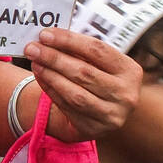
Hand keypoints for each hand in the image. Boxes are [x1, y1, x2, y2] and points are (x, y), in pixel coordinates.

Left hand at [24, 27, 140, 141]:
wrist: (100, 113)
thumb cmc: (97, 78)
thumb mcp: (97, 63)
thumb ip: (78, 50)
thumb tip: (47, 37)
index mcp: (130, 70)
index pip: (97, 50)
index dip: (69, 40)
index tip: (45, 34)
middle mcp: (126, 94)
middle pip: (84, 72)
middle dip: (54, 58)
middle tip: (32, 48)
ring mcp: (112, 114)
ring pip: (75, 93)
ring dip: (50, 75)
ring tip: (35, 62)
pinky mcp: (94, 128)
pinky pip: (67, 107)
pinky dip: (50, 90)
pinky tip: (40, 76)